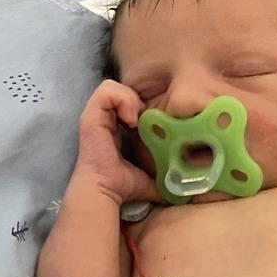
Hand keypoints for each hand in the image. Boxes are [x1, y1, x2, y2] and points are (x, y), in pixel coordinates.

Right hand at [73, 79, 161, 205]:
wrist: (106, 190)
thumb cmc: (123, 185)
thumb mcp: (149, 174)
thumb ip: (164, 173)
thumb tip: (185, 184)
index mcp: (114, 128)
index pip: (127, 102)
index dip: (141, 105)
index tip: (152, 122)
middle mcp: (102, 119)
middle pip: (119, 91)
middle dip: (136, 99)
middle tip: (144, 118)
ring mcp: (95, 116)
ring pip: (111, 86)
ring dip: (129, 98)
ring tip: (136, 118)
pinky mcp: (90, 116)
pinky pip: (106, 91)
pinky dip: (122, 100)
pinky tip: (130, 119)